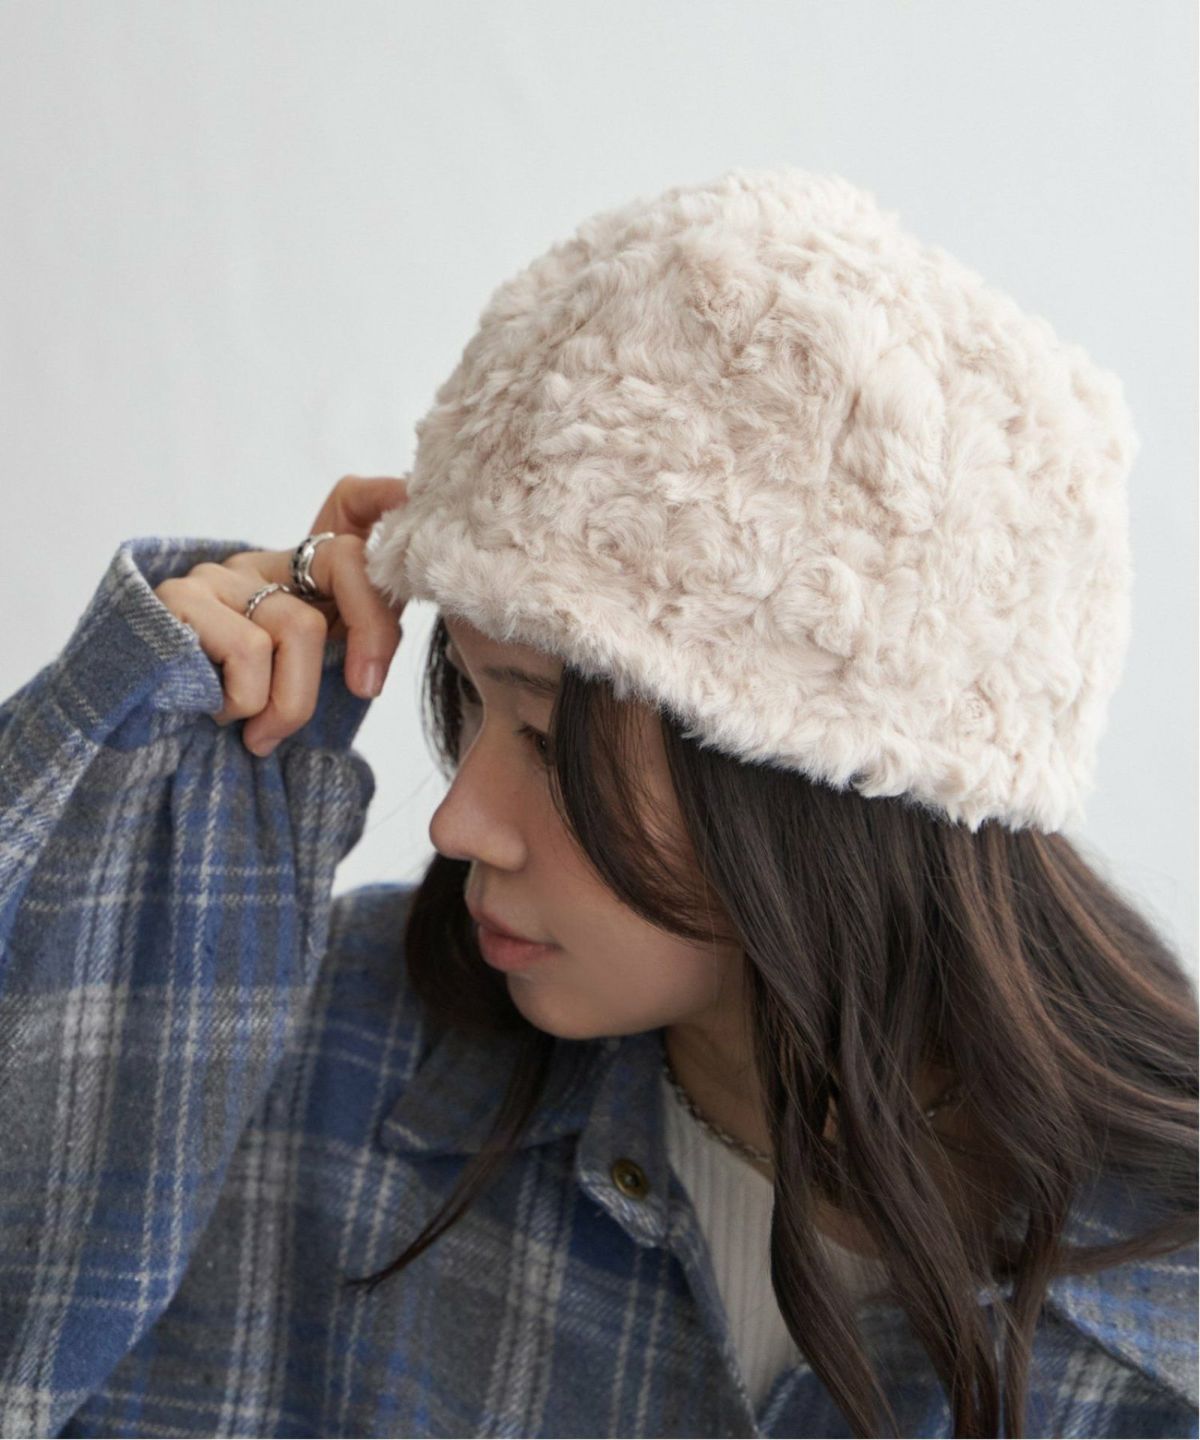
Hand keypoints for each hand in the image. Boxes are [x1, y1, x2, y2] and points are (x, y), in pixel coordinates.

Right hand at [152, 474, 409, 755]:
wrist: (143, 737)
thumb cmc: (239, 716)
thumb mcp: (309, 681)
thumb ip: (350, 649)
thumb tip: (393, 650)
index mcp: (298, 574)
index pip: (352, 505)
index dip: (384, 502)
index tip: (410, 516)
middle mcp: (259, 563)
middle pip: (346, 563)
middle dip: (373, 634)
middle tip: (365, 690)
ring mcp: (217, 577)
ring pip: (299, 626)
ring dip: (291, 702)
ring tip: (261, 730)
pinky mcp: (178, 598)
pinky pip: (249, 648)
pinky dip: (246, 700)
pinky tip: (219, 714)